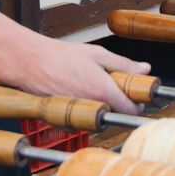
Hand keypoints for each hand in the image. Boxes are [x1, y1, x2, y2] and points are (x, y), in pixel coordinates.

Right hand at [0, 32, 148, 114]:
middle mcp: (91, 106)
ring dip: (100, 106)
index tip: (136, 97)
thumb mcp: (97, 54)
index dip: (137, 103)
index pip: (130, 109)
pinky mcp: (64, 121)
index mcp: (103, 90)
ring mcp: (77, 116)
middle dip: (118, 103)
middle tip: (112, 86)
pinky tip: (77, 92)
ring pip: (98, 117)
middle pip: (115, 114)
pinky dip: (83, 109)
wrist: (30, 62)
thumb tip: (144, 69)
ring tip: (90, 86)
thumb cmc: (60, 56)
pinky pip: (81, 119)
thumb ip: (123, 64)